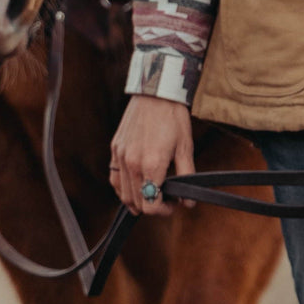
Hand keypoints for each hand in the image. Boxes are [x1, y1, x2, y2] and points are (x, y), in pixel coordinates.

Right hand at [109, 94, 195, 216]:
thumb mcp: (185, 147)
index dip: (163, 211)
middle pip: (136, 203)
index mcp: (151, 165)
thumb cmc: (173, 117)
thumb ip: (187, 176)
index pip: (151, 205)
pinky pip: (114, 178)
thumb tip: (189, 201)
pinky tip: (135, 184)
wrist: (156, 92)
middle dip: (152, 206)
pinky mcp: (115, 149)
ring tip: (151, 194)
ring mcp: (121, 156)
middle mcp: (132, 164)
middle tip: (165, 199)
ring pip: (122, 193)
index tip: (173, 204)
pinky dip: (123, 187)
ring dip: (136, 200)